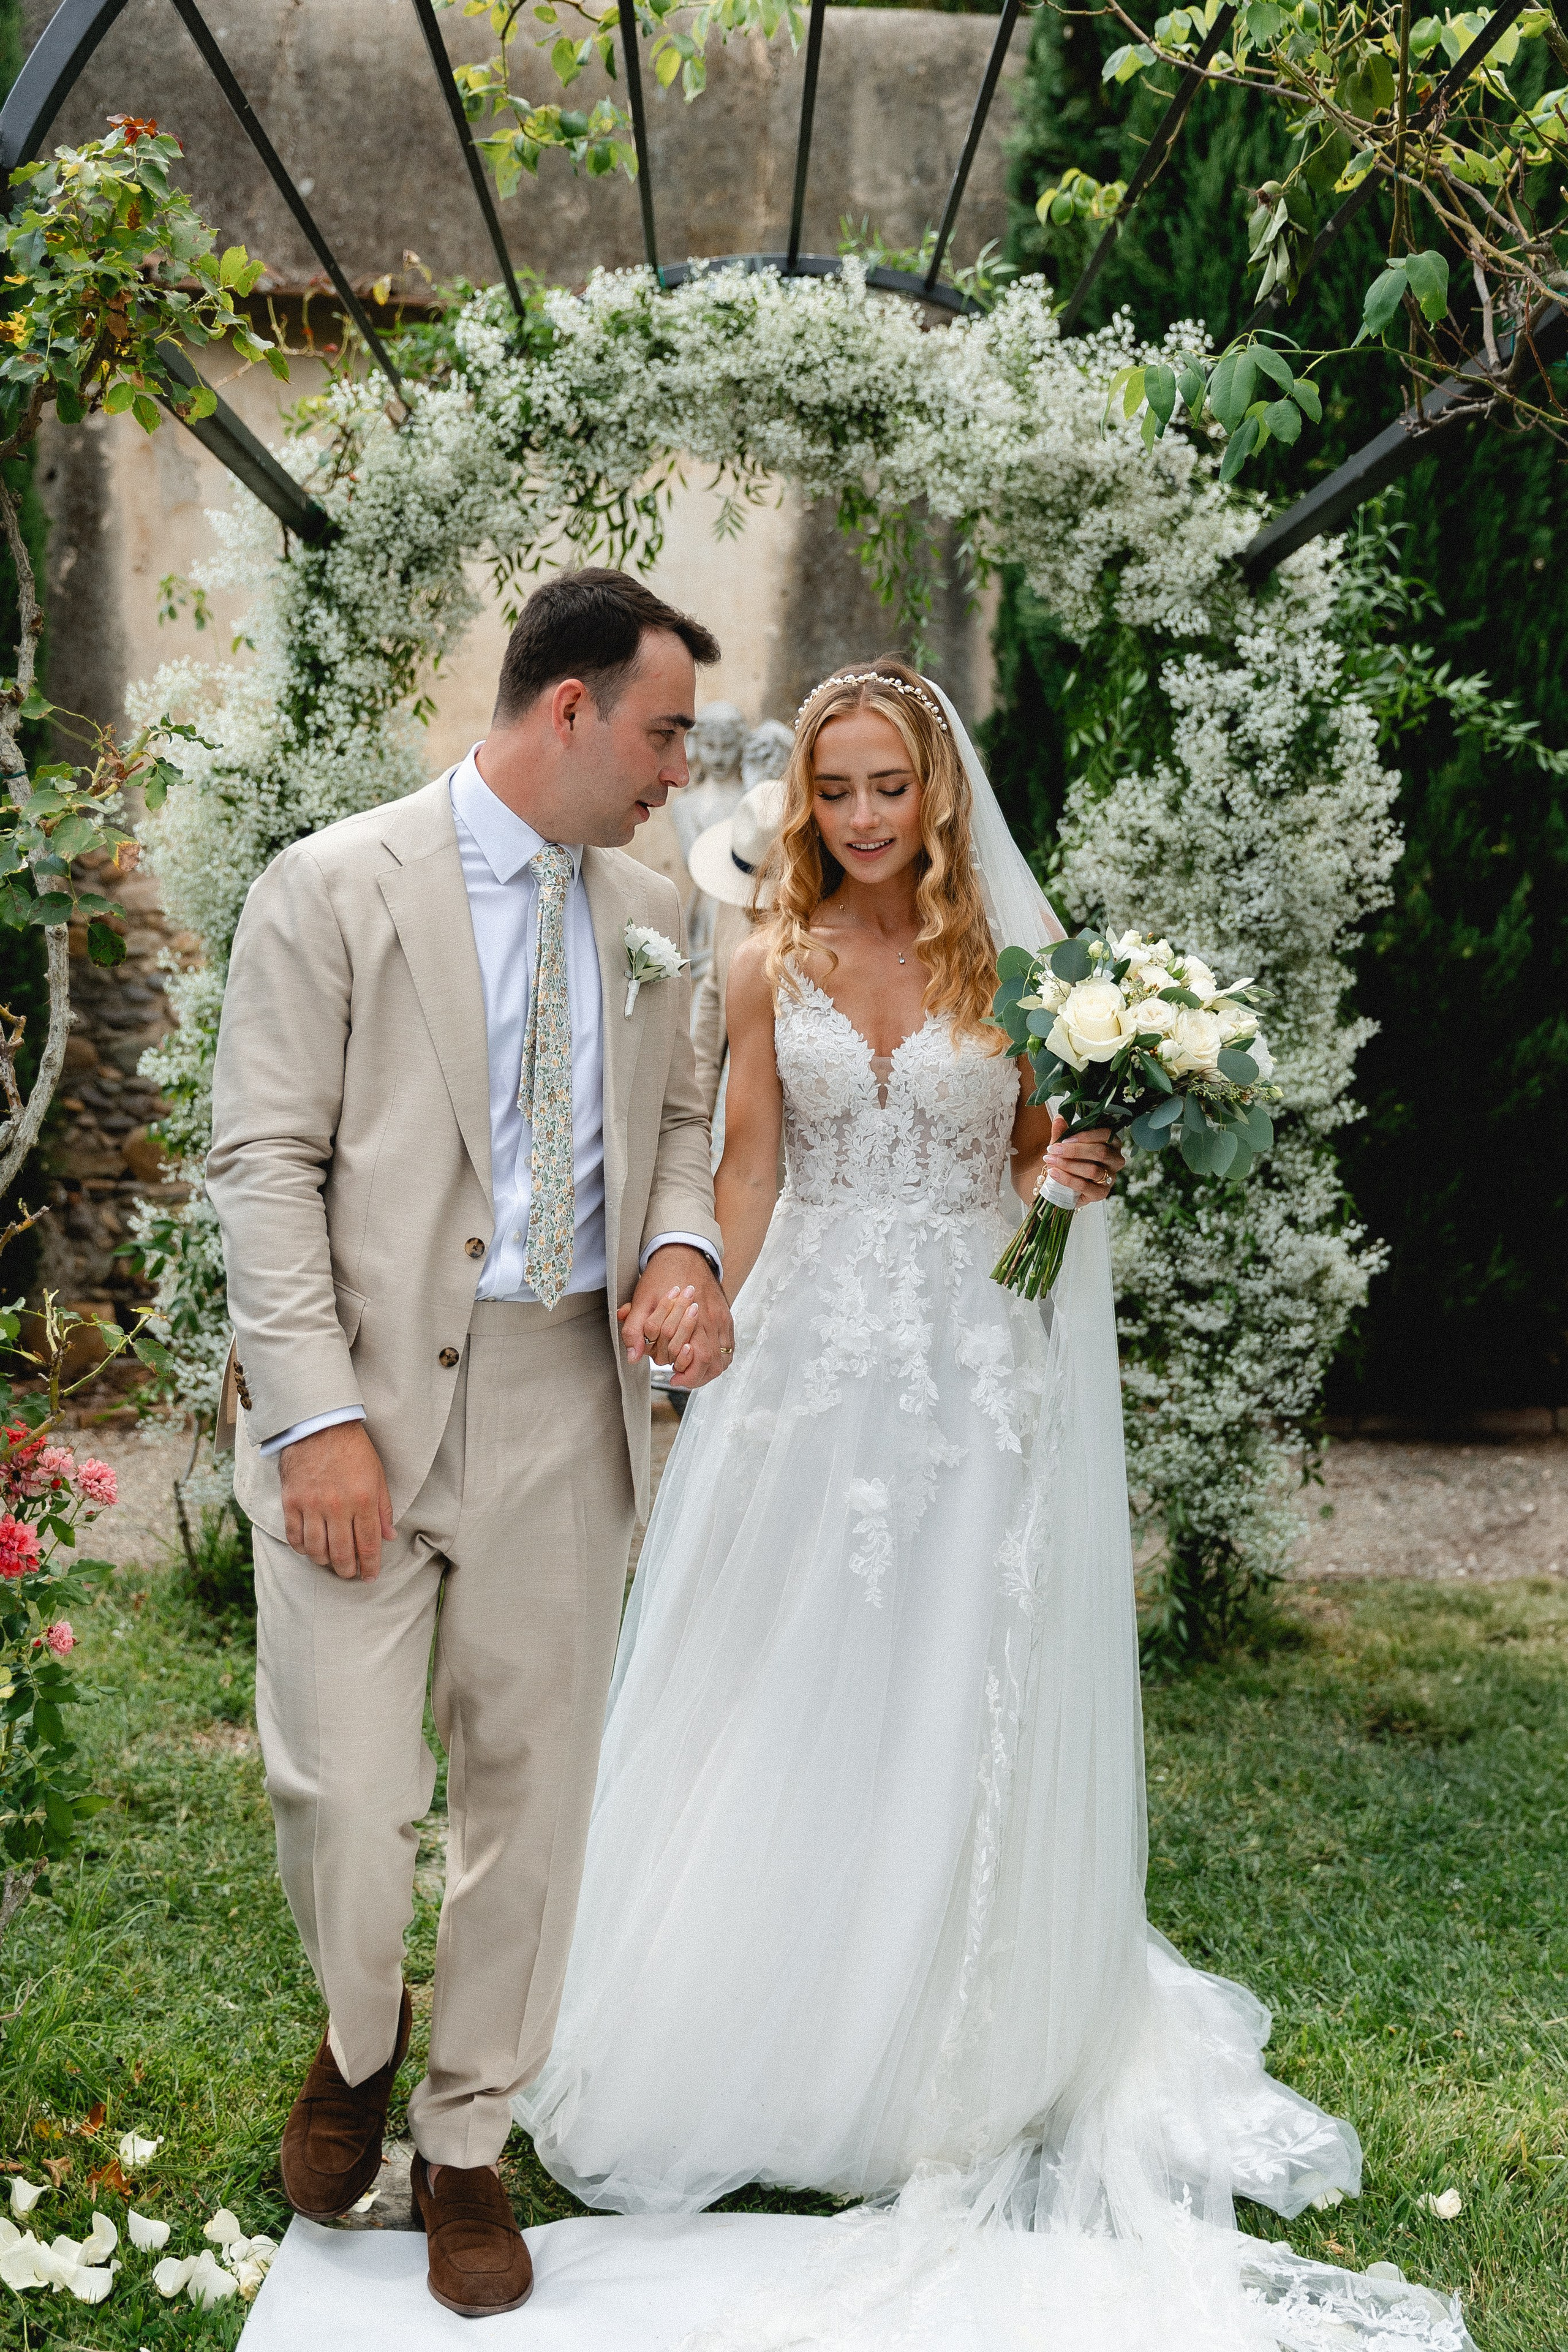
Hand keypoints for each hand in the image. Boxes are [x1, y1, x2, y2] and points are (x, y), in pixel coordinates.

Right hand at [279, 1421, 393, 1579]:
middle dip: (348, 1570)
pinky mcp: (291, 1501)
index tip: (370, 1576)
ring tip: (331, 1563)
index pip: (367, 1544)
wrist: (320, 1425)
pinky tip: (309, 1549)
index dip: (370, 1566)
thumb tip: (388, 1537)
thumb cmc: (353, 1449)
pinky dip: (302, 1548)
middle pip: (341, 1552)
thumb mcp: (378, 1475)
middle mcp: (337, 1507)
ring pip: (316, 1550)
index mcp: (363, 1500)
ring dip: (325, 1562)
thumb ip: (383, 1508)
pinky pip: (294, 1536)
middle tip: (350, 1573)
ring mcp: (311, 1505)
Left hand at [617, 1245, 734, 1388]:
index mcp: (687, 1315)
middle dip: (695, 1377)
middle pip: (708, 1360)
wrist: (684, 1252)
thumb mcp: (641, 1300)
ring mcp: (719, 1319)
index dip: (678, 1370)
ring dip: (708, 1372)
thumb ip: (635, 1329)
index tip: (670, 1376)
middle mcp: (707, 1319)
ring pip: (722, 1358)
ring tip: (694, 1375)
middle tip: (680, 1379)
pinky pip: (729, 1347)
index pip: (686, 1353)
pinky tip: (708, 1363)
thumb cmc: (662, 1275)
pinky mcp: (726, 1317)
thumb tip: (633, 1357)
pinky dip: (720, 1360)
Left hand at [1043, 1115, 1123, 1206]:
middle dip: (1074, 1150)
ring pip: (1093, 1170)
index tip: (1065, 1138)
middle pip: (1100, 1152)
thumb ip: (1062, 1132)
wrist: (1062, 1185)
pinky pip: (1086, 1187)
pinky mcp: (1102, 1193)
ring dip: (1069, 1165)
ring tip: (1051, 1161)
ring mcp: (1111, 1178)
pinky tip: (1053, 1173)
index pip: (1106, 1134)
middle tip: (1053, 1149)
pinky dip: (1067, 1179)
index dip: (1086, 1135)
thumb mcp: (1063, 1144)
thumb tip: (1059, 1117)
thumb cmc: (1068, 1160)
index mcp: (1111, 1142)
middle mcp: (1116, 1160)